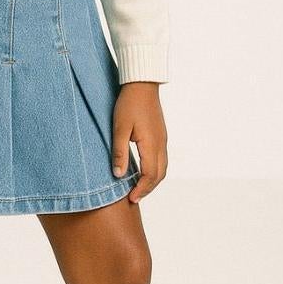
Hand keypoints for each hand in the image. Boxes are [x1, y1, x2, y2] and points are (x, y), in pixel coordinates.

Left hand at [112, 81, 166, 202]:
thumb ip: (120, 152)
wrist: (142, 84)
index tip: (131, 199)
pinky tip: (143, 171)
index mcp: (151, 144)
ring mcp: (163, 139)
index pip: (150, 175)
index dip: (141, 189)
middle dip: (147, 189)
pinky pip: (161, 159)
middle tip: (134, 198)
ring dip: (152, 181)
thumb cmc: (129, 104)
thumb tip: (119, 175)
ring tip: (138, 188)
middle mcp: (161, 144)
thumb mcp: (119, 128)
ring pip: (162, 168)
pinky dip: (154, 171)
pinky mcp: (161, 135)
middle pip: (159, 175)